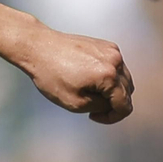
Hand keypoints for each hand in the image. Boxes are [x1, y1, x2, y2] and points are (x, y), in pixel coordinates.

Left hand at [17, 27, 133, 123]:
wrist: (36, 46)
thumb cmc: (49, 73)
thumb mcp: (75, 103)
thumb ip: (100, 107)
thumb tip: (111, 104)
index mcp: (109, 75)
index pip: (125, 106)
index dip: (112, 117)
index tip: (95, 116)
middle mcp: (115, 60)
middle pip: (126, 92)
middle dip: (111, 102)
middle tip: (90, 105)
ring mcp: (111, 50)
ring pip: (123, 79)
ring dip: (111, 89)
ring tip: (87, 90)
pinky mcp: (104, 44)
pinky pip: (115, 66)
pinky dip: (107, 75)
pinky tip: (87, 76)